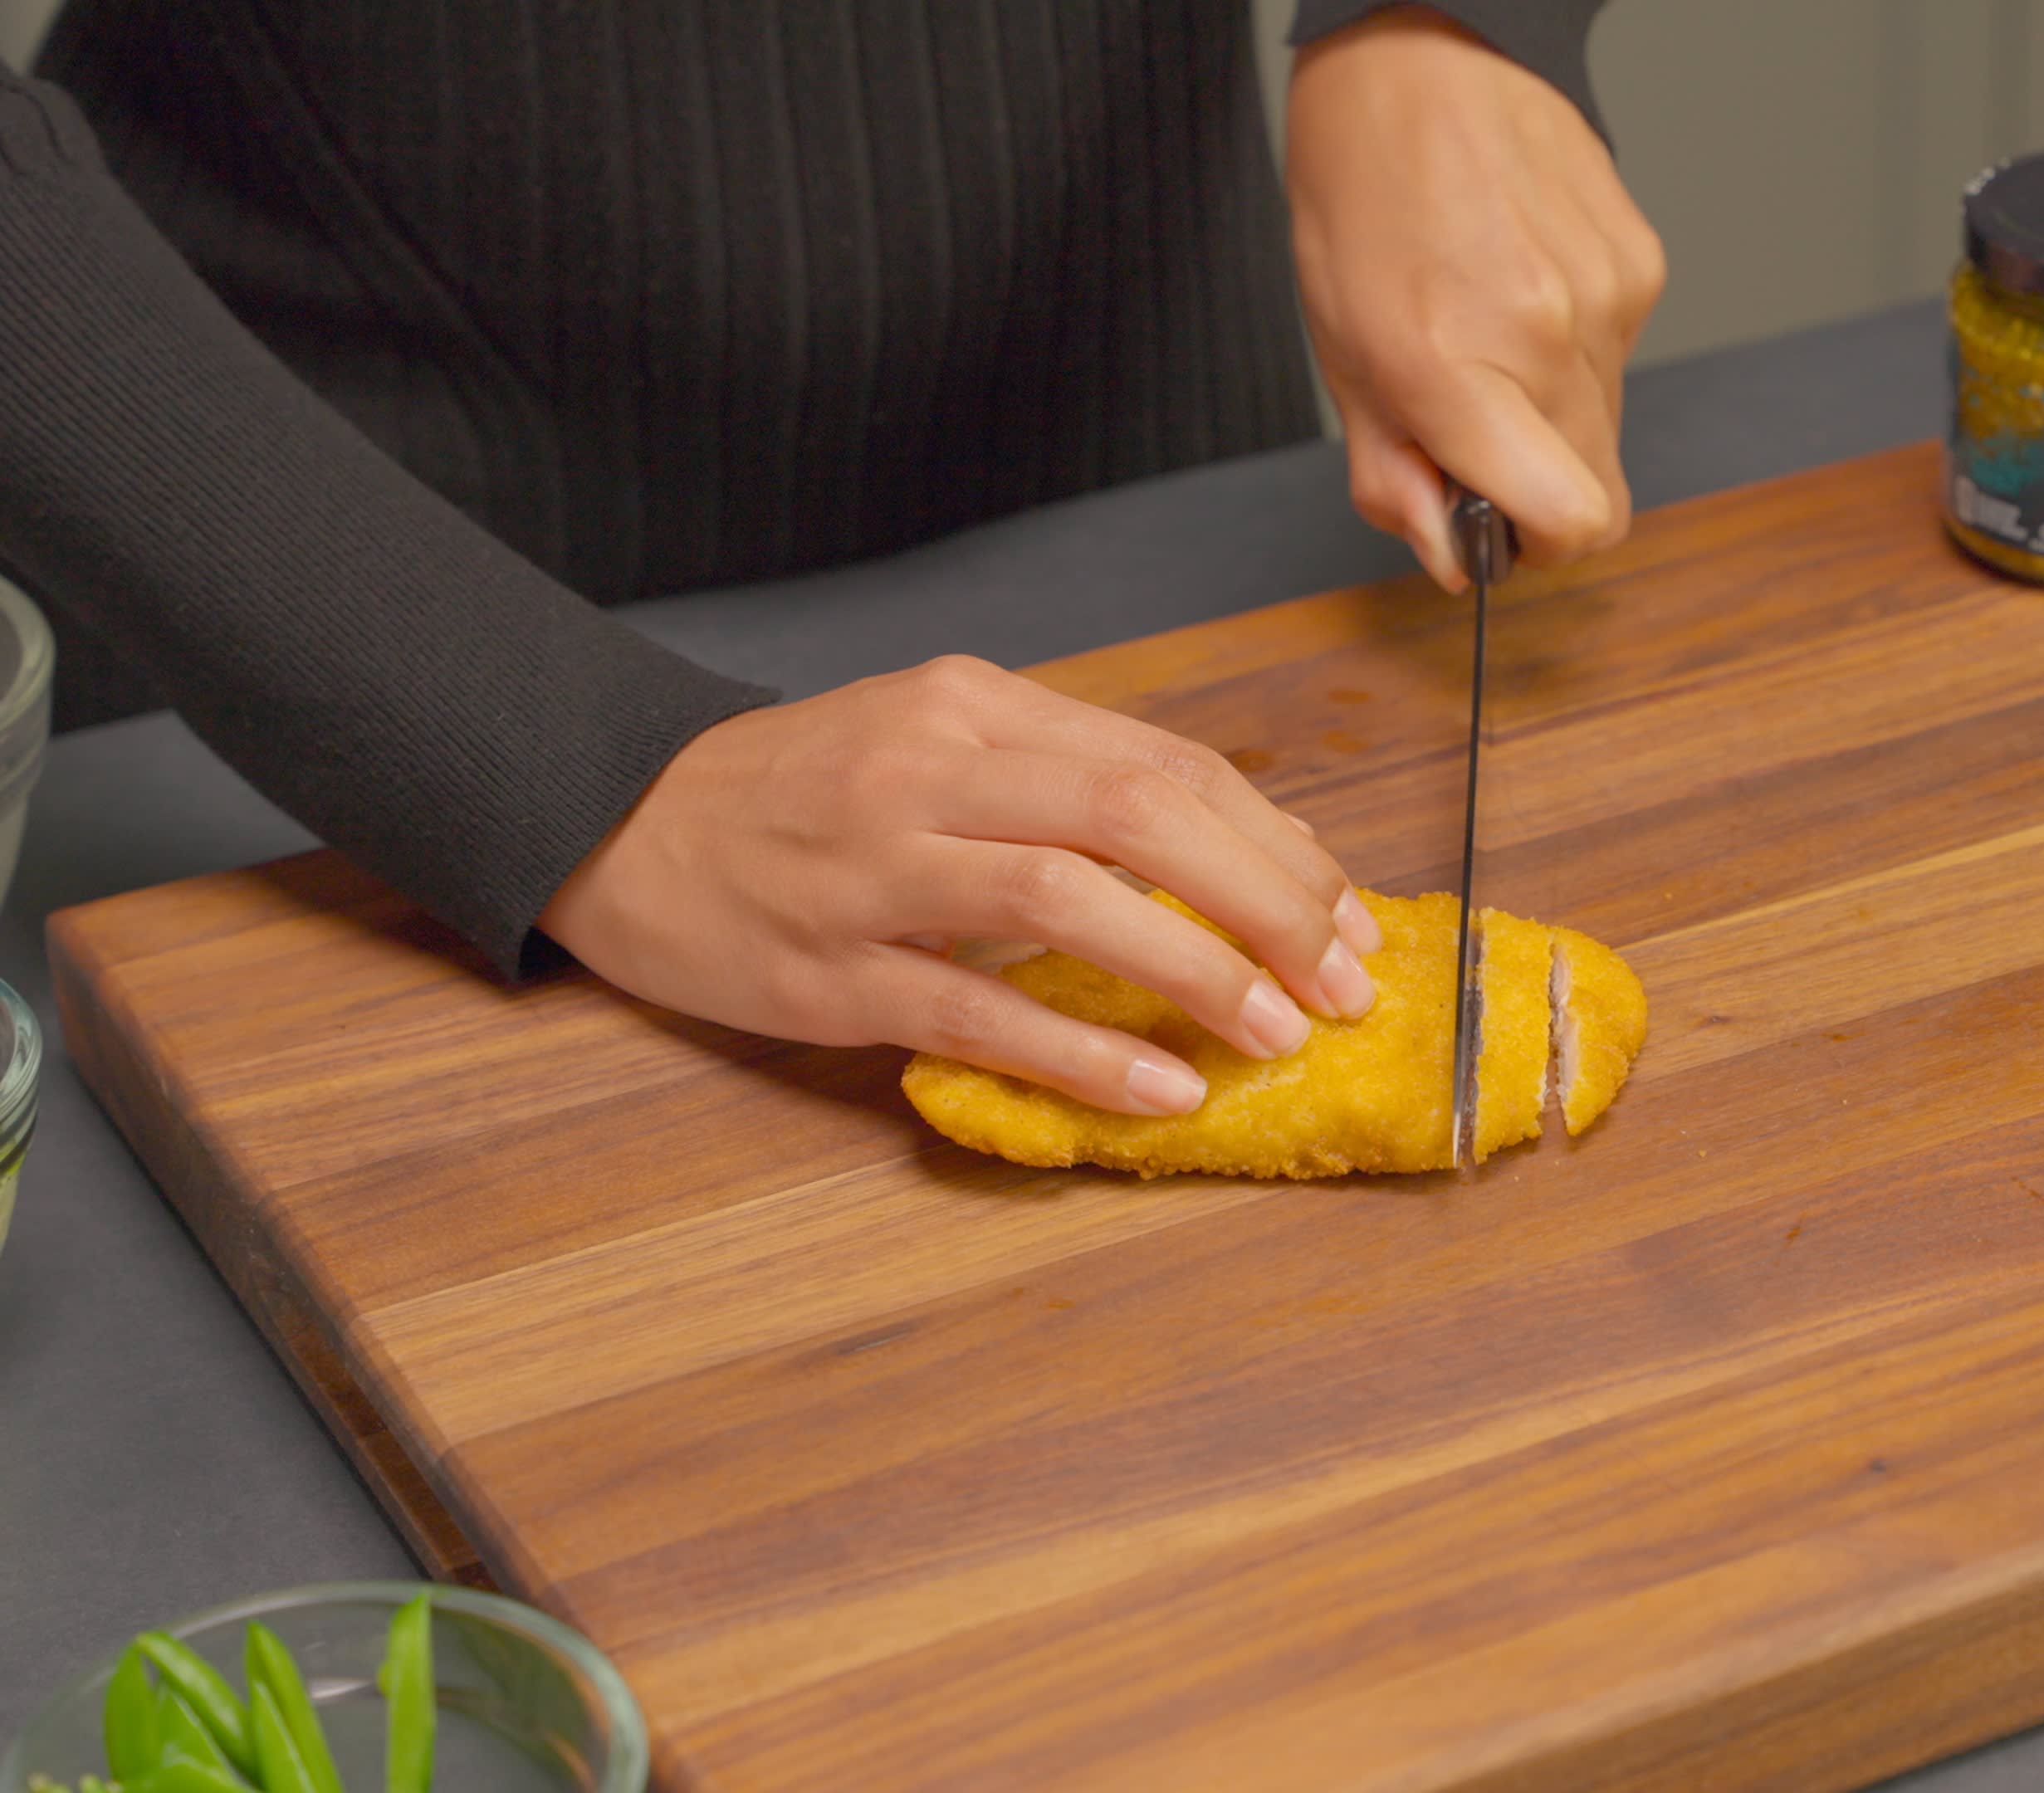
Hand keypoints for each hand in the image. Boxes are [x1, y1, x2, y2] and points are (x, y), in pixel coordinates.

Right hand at [538, 657, 1386, 1115]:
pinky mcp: (831, 970)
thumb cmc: (807, 792)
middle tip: (1342, 981)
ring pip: (1068, 903)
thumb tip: (1244, 854)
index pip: (1165, 765)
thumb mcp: (941, 743)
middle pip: (1140, 816)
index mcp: (977, 707)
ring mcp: (875, 870)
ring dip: (1194, 970)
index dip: (1275, 846)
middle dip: (1265, 902)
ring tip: (1278, 1032)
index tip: (1346, 917)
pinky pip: (978, 1013)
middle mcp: (932, 771)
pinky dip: (1084, 1052)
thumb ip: (1073, 783)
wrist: (617, 818)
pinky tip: (1163, 1087)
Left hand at [1287, 6, 1665, 590]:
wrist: (1421, 57)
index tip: (1498, 523)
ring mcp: (1609, 295)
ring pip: (1607, 420)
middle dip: (1539, 482)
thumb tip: (1450, 556)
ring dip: (1553, 406)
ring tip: (1490, 328)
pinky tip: (1523, 281)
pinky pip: (1621, 351)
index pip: (1572, 520)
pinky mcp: (1642, 262)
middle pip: (1599, 489)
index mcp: (1457, 369)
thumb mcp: (1342, 353)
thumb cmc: (1365, 196)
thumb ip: (1394, 474)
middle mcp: (1548, 336)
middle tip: (1477, 426)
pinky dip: (1576, 344)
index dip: (1538, 544)